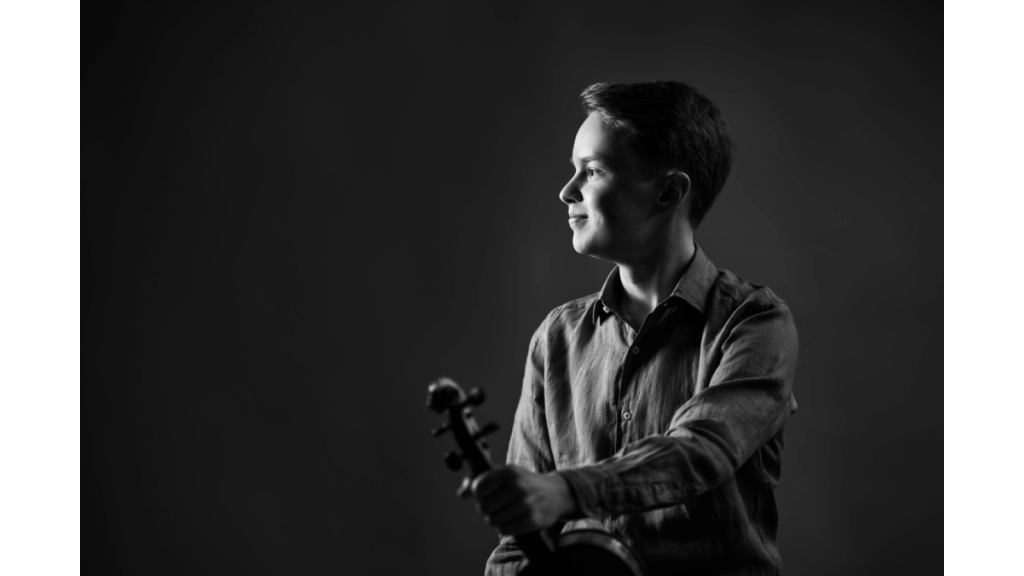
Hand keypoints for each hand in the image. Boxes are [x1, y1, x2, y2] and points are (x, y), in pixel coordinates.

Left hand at [458, 465, 578, 534]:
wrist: (556, 494)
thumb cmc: (524, 483)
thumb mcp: (505, 474)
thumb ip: (480, 480)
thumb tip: (461, 494)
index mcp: (507, 472)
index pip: (478, 488)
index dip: (479, 495)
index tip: (486, 495)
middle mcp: (516, 486)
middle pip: (483, 508)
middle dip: (487, 510)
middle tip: (496, 506)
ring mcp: (525, 504)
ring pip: (493, 521)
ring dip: (496, 520)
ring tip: (505, 513)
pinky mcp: (532, 520)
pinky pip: (505, 530)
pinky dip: (505, 527)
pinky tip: (513, 520)